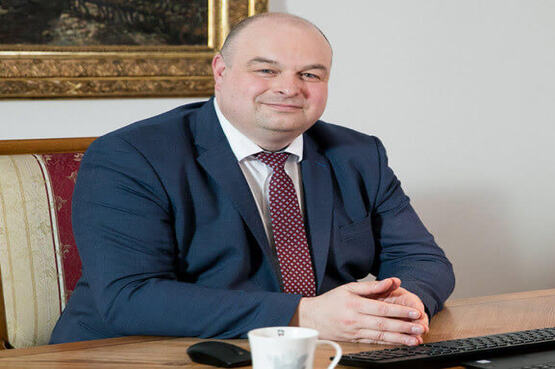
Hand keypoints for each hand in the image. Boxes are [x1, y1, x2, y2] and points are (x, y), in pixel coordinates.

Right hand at [293, 278, 426, 345]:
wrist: (312, 318)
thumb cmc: (331, 301)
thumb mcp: (349, 288)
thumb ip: (371, 286)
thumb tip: (391, 281)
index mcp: (355, 305)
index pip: (382, 309)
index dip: (400, 311)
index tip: (415, 313)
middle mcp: (356, 320)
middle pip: (384, 325)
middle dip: (404, 327)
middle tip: (420, 328)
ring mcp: (356, 332)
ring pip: (381, 337)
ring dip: (400, 339)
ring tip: (416, 340)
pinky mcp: (355, 340)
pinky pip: (375, 343)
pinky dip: (389, 344)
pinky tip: (400, 343)